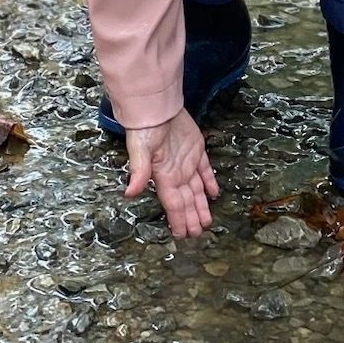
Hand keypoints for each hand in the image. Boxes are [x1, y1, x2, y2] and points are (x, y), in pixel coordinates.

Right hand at [124, 108, 219, 238]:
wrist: (156, 106)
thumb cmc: (145, 128)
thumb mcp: (140, 151)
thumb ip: (139, 172)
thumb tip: (129, 193)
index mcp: (164, 177)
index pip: (174, 205)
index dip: (178, 220)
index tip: (182, 235)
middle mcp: (176, 173)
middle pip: (187, 201)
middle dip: (191, 218)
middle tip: (198, 234)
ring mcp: (187, 162)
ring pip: (197, 190)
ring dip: (201, 205)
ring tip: (206, 221)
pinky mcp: (196, 149)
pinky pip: (205, 170)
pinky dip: (210, 182)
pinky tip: (214, 193)